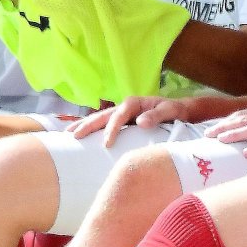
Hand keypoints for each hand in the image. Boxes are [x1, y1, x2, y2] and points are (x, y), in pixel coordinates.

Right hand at [73, 95, 200, 146]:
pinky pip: (104, 125)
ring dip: (84, 125)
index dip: (111, 129)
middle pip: (102, 115)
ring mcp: (121, 114)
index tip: (106, 144)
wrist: (179, 111)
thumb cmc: (175, 111)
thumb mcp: (170, 111)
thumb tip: (140, 122)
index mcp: (134, 103)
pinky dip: (91, 129)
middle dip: (88, 125)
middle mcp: (124, 107)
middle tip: (74, 136)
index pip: (118, 116)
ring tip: (67, 134)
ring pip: (99, 119)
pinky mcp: (122, 121)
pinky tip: (80, 136)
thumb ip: (156, 116)